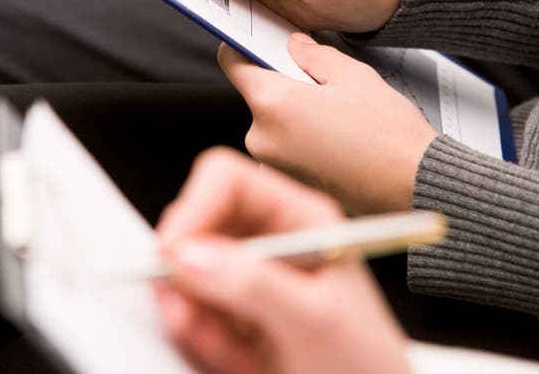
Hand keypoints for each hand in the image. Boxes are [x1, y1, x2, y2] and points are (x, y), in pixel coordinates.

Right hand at [155, 147, 410, 373]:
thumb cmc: (366, 363)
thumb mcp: (314, 319)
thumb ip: (253, 284)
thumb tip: (189, 254)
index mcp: (299, 217)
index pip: (228, 181)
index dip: (194, 206)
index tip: (172, 251)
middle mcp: (269, 238)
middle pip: (197, 226)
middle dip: (186, 274)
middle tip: (188, 314)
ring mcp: (248, 277)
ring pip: (186, 274)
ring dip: (194, 315)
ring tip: (232, 351)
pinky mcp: (233, 314)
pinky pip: (190, 312)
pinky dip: (202, 339)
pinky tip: (239, 361)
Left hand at [218, 36, 436, 213]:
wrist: (414, 187)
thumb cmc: (388, 135)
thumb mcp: (353, 75)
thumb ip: (314, 55)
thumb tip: (294, 45)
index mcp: (272, 104)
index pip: (233, 64)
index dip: (242, 47)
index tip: (255, 40)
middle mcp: (262, 138)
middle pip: (257, 95)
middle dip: (282, 83)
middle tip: (320, 81)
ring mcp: (274, 166)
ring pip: (274, 123)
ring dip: (295, 113)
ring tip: (338, 114)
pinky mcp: (289, 184)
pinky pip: (286, 149)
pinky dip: (303, 139)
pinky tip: (338, 139)